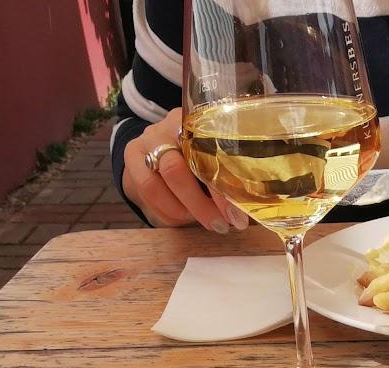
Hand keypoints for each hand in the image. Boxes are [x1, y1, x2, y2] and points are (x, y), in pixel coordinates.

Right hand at [122, 108, 247, 231]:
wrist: (163, 146)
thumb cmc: (202, 157)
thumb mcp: (219, 157)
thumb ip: (233, 174)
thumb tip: (256, 205)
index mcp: (198, 122)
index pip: (208, 154)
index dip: (221, 189)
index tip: (237, 216)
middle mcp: (169, 126)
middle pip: (177, 170)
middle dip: (200, 206)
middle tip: (220, 225)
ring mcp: (146, 140)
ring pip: (158, 184)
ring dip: (183, 211)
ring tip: (203, 222)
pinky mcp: (131, 156)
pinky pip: (147, 192)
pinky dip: (167, 212)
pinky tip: (184, 218)